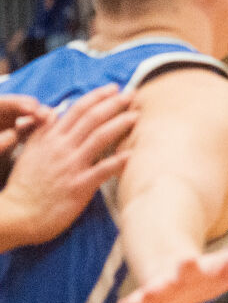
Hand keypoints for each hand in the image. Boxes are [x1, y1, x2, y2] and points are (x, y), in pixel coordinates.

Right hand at [2, 86, 135, 244]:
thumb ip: (42, 132)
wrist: (17, 215)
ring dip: (120, 124)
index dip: (97, 96)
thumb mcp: (29, 152)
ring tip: (136, 116)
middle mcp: (61, 148)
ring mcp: (71, 166)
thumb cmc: (25, 185)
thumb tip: (55, 113)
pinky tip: (133, 153)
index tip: (113, 88)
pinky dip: (118, 160)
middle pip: (91, 118)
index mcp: (49, 138)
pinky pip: (102, 170)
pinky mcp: (78, 186)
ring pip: (99, 138)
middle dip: (114, 103)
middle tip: (132, 94)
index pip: (76, 110)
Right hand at [116, 241, 227, 302]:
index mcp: (192, 270)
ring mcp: (157, 295)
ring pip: (144, 299)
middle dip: (157, 288)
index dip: (190, 266)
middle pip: (164, 284)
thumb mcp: (227, 264)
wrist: (177, 274)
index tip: (186, 262)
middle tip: (149, 291)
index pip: (192, 267)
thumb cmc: (209, 272)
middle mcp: (171, 282)